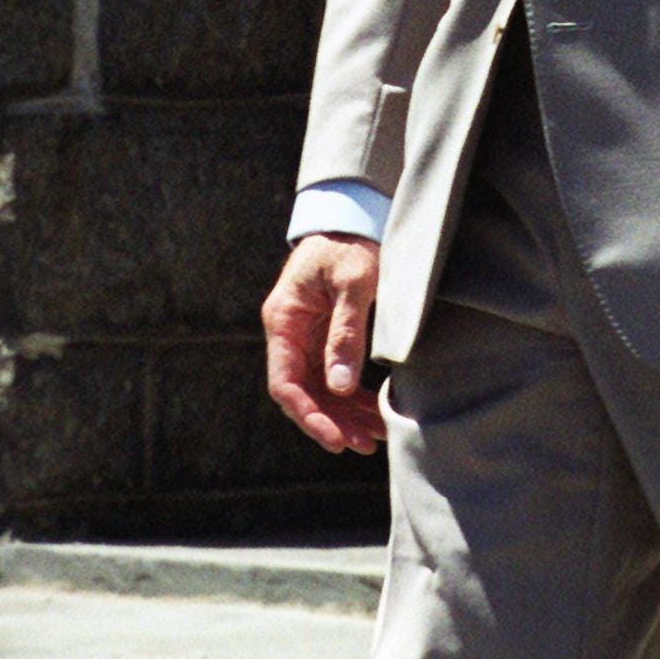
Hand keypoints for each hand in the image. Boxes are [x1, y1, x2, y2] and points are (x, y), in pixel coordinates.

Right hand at [263, 233, 386, 455]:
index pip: (286, 382)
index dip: (308, 416)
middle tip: (364, 444)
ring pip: (321, 388)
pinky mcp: (325, 335)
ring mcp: (306, 336)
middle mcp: (290, 333)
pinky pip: (335, 374)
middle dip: (333, 422)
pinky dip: (353, 394)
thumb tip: (340, 385)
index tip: (335, 438)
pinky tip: (374, 411)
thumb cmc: (350, 241)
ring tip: (375, 437)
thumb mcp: (353, 282)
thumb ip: (345, 332)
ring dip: (346, 414)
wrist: (354, 214)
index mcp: (284, 319)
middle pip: (304, 392)